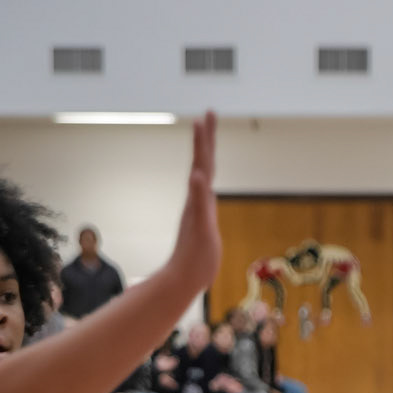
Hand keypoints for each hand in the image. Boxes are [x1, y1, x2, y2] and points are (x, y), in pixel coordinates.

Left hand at [168, 112, 220, 297]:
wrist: (183, 279)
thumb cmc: (194, 258)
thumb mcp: (201, 228)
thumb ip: (199, 200)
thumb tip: (197, 175)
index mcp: (198, 197)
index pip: (203, 162)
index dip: (204, 139)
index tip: (205, 116)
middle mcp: (197, 198)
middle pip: (203, 161)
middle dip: (206, 138)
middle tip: (209, 114)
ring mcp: (198, 207)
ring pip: (203, 173)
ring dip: (205, 154)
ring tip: (207, 139)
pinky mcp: (201, 219)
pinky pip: (205, 192)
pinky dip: (207, 179)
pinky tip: (206, 179)